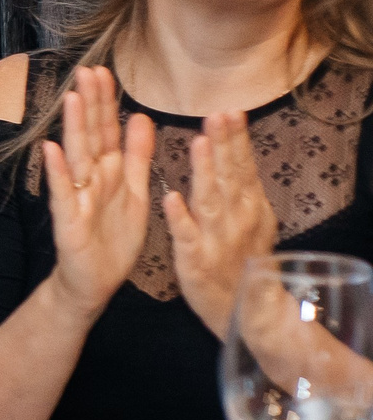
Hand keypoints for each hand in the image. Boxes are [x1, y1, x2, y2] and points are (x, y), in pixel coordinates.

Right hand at [40, 66, 156, 322]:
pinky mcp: (69, 220)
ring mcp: (77, 197)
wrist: (96, 281)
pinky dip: (57, 172)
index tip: (104, 71)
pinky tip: (51, 150)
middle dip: (90, 104)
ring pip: (77, 157)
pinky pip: (64, 193)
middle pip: (91, 135)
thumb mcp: (134, 191)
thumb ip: (136, 154)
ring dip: (73, 128)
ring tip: (72, 99)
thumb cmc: (114, 238)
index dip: (106, 102)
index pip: (107, 129)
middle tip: (87, 71)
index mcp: (109, 170)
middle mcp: (90, 178)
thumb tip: (140, 116)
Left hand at [163, 110, 279, 337]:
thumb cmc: (242, 259)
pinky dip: (180, 218)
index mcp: (246, 205)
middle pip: (228, 175)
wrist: (246, 310)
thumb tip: (238, 150)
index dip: (235, 138)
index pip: (240, 165)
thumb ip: (241, 186)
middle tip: (219, 114)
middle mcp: (235, 218)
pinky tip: (170, 199)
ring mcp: (216, 238)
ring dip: (204, 171)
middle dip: (224, 144)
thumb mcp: (249, 218)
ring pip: (209, 200)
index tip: (230, 110)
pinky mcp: (196, 260)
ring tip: (199, 143)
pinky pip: (186, 236)